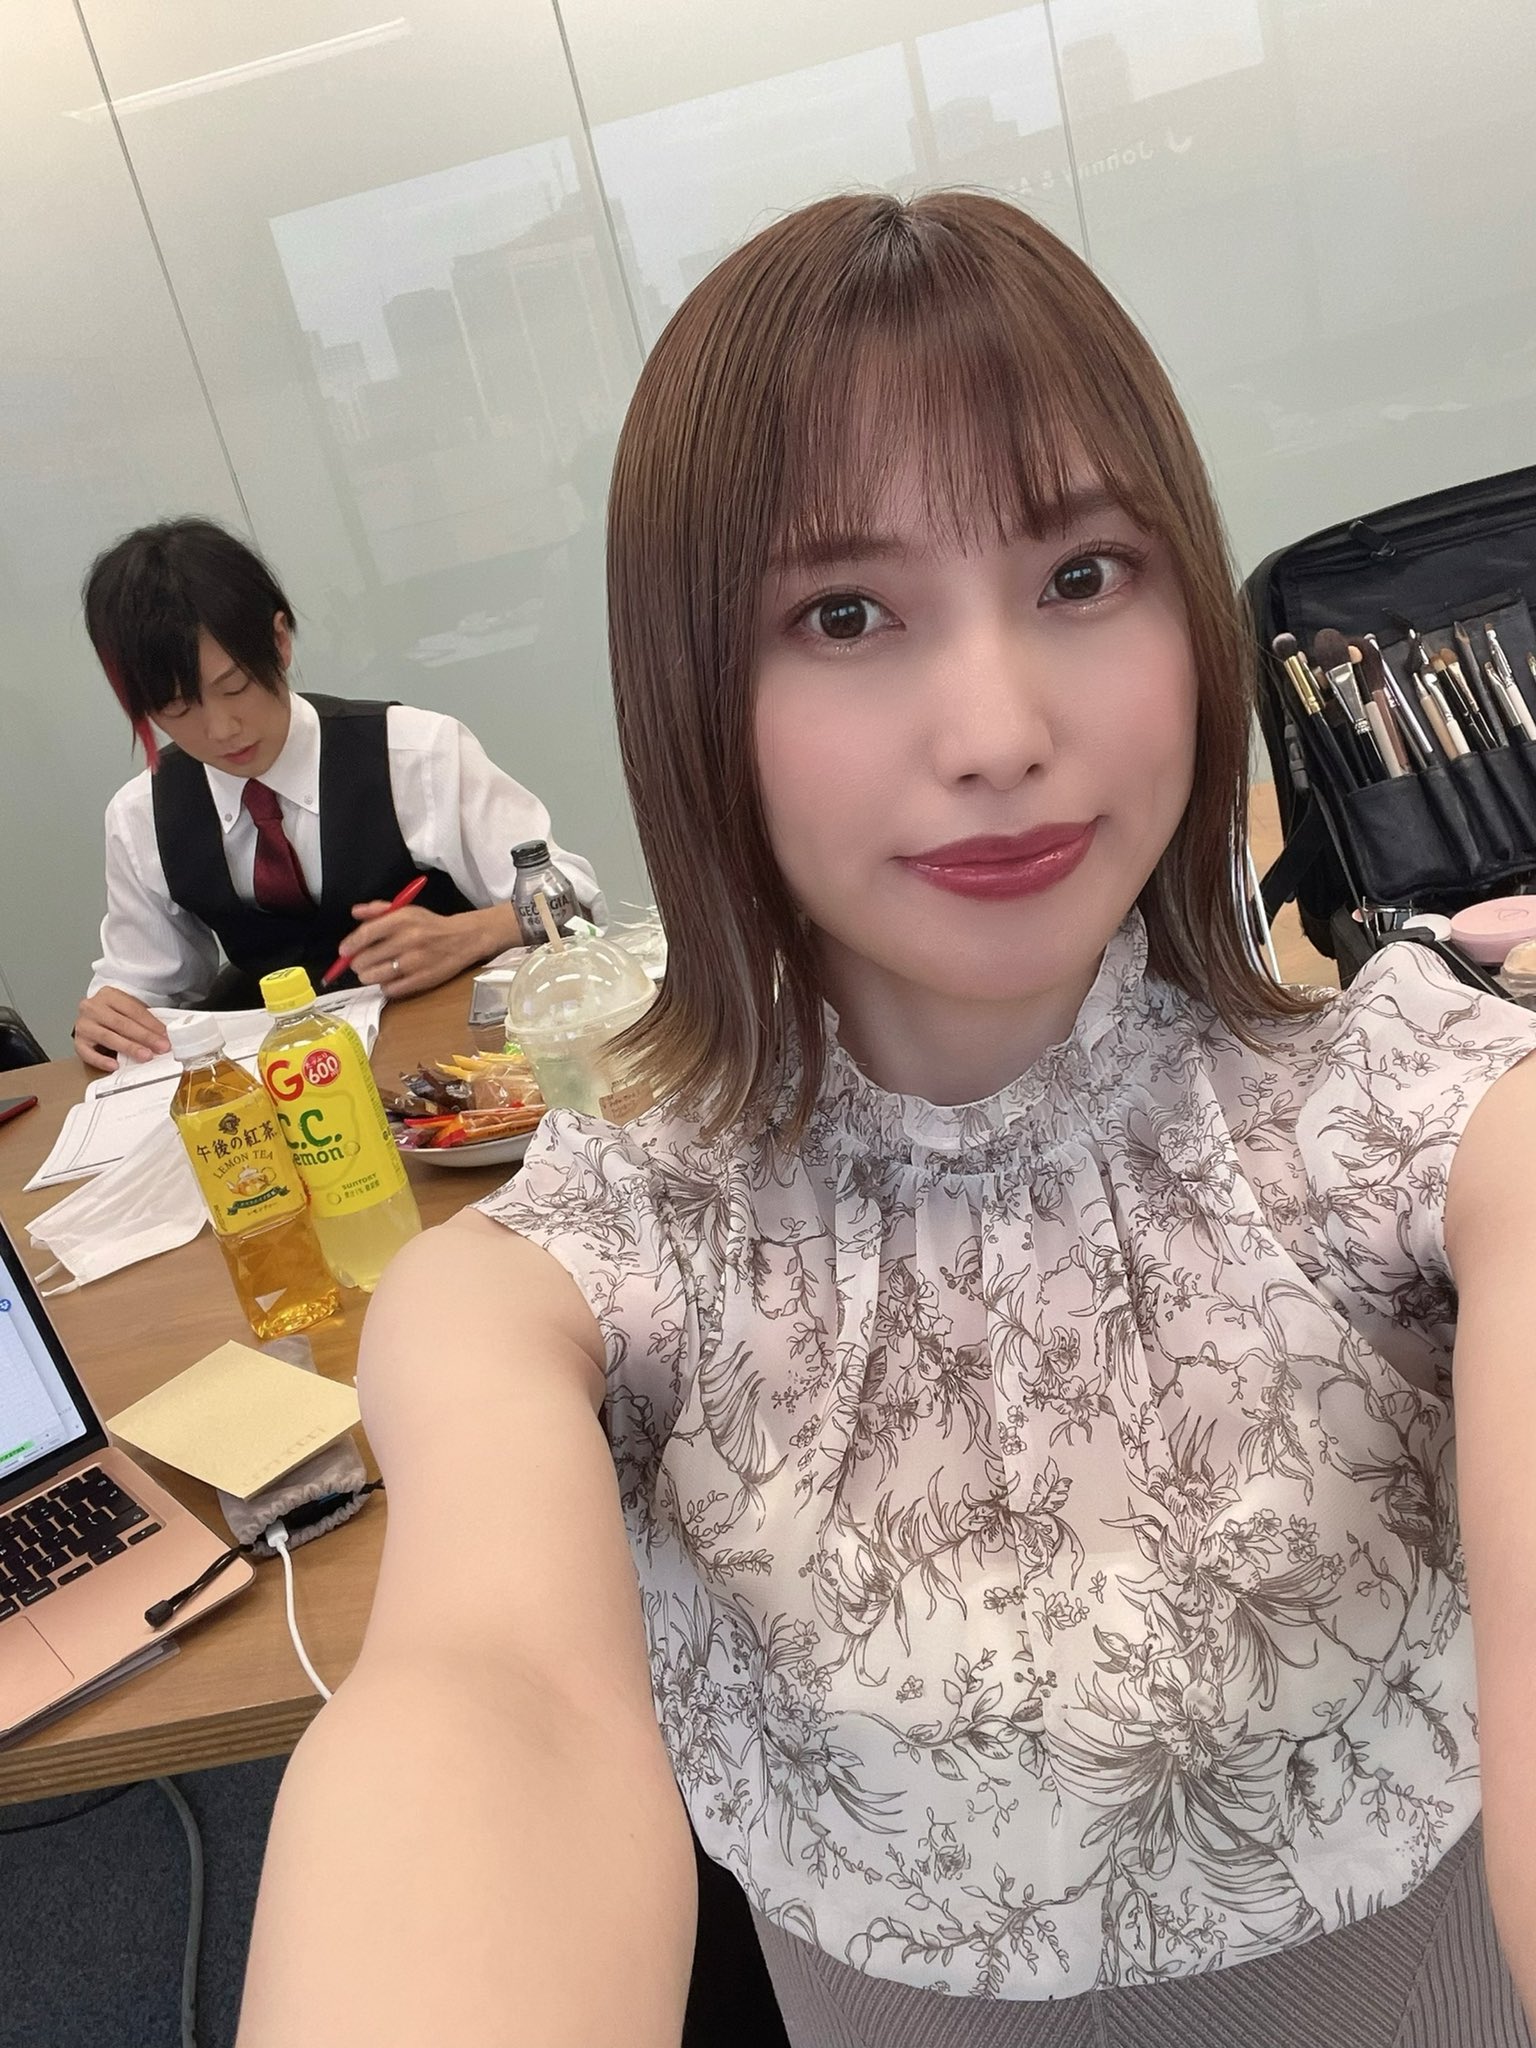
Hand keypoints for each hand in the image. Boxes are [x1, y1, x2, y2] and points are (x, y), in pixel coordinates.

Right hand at [73, 986, 171, 1071]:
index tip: (165, 1035)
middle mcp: (92, 1007)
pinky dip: (101, 1060)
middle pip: (121, 1023)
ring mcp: (83, 1024)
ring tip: (145, 1055)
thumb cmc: (115, 1012)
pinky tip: (115, 1065)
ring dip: (129, 1048)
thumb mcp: (129, 1007)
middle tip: (160, 1047)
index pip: (133, 1009)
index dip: (151, 1024)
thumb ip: (143, 1018)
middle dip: (144, 1037)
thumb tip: (163, 1035)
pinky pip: (87, 1053)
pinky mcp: (78, 1041)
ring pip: (108, 1037)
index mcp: (108, 995)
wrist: (93, 1014)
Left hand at [340, 903, 494, 997]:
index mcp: (401, 919)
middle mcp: (407, 940)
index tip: (344, 951)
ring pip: (374, 976)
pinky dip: (385, 986)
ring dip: (368, 976)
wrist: (463, 939)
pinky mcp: (421, 980)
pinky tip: (390, 978)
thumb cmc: (430, 925)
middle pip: (365, 959)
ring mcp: (414, 962)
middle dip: (357, 962)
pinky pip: (390, 989)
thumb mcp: (407, 910)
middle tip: (360, 962)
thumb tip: (356, 912)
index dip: (350, 945)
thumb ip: (379, 910)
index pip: (365, 934)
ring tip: (373, 972)